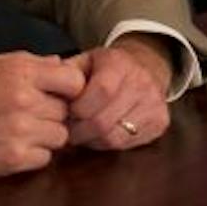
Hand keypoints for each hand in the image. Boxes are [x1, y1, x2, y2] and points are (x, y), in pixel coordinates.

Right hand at [0, 52, 84, 177]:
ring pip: (59, 135)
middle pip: (66, 110)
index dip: (70, 89)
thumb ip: (28, 64)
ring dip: (46, 136)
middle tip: (32, 116)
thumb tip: (61, 65)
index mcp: (20, 71)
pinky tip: (15, 147)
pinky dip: (34, 155)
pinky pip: (45, 158)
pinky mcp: (14, 158)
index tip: (59, 95)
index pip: (73, 80)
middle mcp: (25, 99)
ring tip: (22, 132)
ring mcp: (21, 130)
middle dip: (53, 114)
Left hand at [67, 36, 173, 150]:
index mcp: (119, 63)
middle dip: (80, 129)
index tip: (69, 111)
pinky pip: (127, 144)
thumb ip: (64, 73)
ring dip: (91, 140)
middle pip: (104, 120)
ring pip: (114, 137)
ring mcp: (154, 104)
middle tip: (69, 128)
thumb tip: (46, 85)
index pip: (102, 91)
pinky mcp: (161, 122)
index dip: (80, 107)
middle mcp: (142, 82)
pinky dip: (107, 144)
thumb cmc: (104, 68)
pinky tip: (99, 135)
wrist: (145, 67)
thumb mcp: (84, 61)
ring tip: (82, 132)